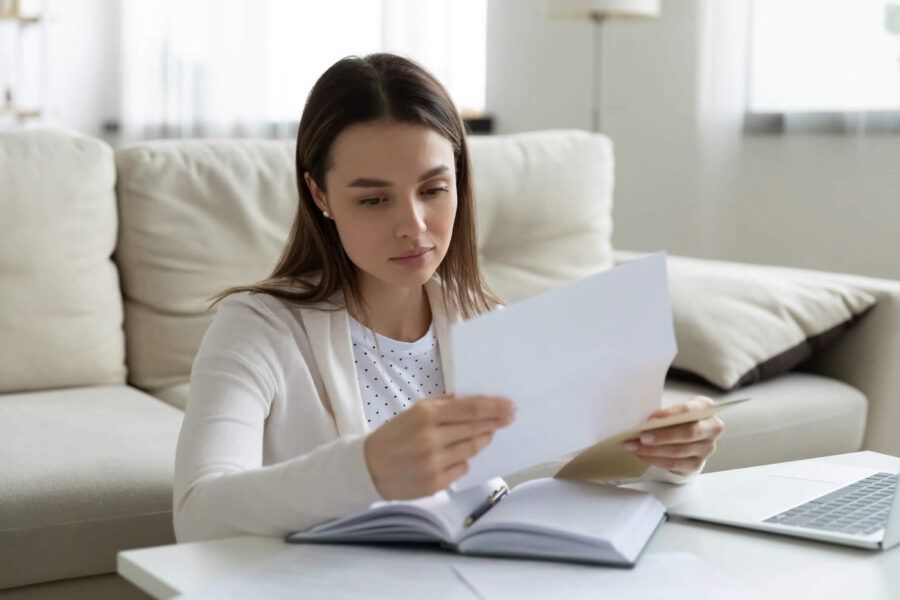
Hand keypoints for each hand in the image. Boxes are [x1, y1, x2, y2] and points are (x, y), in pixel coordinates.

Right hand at [364, 395, 514, 499]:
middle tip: (509, 417)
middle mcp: (431, 439)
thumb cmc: (394, 435)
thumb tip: (473, 402)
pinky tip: (455, 455)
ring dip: (482, 440)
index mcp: (425, 416)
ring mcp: (434, 463)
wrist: (368, 467)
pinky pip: (462, 468)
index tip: (510, 406)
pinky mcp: (435, 483)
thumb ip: (443, 405)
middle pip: (476, 429)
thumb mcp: (414, 412)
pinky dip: (463, 460)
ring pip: (472, 449)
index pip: (470, 409)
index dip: (494, 407)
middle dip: (495, 422)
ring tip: (486, 434)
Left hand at [623, 396, 724, 475]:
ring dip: (654, 450)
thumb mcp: (672, 409)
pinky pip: (675, 464)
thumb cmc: (675, 417)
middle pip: (689, 433)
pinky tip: (642, 455)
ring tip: (634, 446)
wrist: (684, 436)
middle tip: (642, 436)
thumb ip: (663, 413)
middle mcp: (711, 428)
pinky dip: (655, 460)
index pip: (690, 410)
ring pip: (679, 451)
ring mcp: (706, 448)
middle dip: (663, 435)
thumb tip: (641, 419)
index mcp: (705, 407)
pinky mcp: (696, 464)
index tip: (651, 418)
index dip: (671, 414)